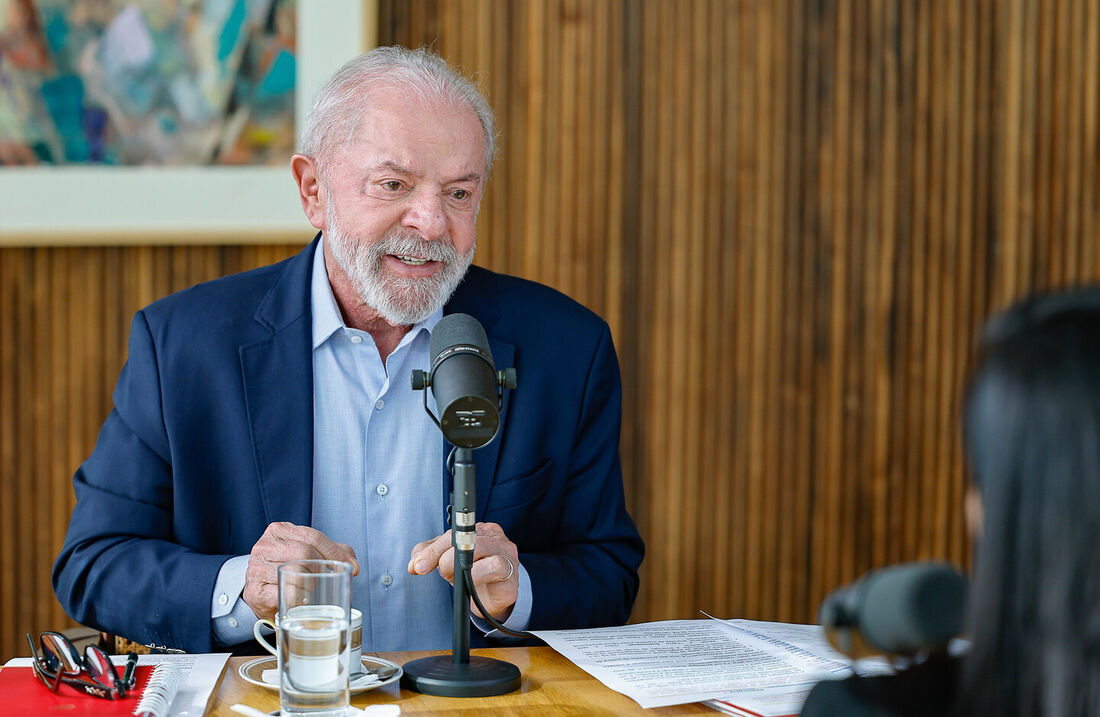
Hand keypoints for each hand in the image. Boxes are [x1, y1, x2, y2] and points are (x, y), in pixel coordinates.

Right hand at [243, 522, 358, 619]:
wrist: (260, 591)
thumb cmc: (286, 569)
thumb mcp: (307, 553)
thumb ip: (331, 552)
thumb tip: (352, 563)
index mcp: (279, 531)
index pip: (313, 537)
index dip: (334, 552)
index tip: (349, 565)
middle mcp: (264, 546)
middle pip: (304, 553)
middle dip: (322, 567)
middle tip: (327, 579)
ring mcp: (256, 568)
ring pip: (295, 572)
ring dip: (310, 584)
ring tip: (310, 589)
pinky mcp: (255, 591)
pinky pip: (285, 593)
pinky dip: (299, 597)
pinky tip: (301, 599)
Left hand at [408, 522, 518, 620]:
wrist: (492, 599)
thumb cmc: (472, 573)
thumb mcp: (447, 560)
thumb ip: (429, 556)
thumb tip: (414, 564)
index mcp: (480, 530)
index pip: (454, 533)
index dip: (434, 550)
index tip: (419, 566)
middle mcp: (496, 538)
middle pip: (468, 538)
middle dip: (446, 558)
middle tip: (441, 572)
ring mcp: (507, 556)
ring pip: (484, 549)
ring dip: (463, 567)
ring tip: (455, 579)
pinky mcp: (512, 578)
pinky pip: (497, 569)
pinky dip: (480, 576)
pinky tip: (472, 585)